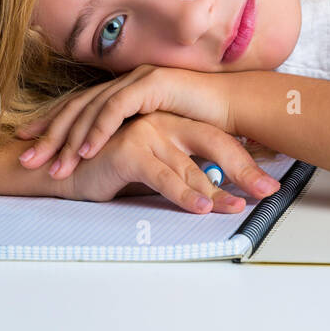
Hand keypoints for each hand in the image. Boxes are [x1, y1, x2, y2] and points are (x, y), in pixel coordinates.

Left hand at [15, 64, 233, 180]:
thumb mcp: (159, 133)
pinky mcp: (152, 85)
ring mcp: (138, 79)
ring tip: (53, 165)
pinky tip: (85, 151)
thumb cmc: (204, 124)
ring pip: (91, 109)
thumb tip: (110, 157)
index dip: (51, 123)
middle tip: (26, 158)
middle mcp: (126, 80)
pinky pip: (116, 109)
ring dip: (69, 139)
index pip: (79, 106)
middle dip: (49, 133)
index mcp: (124, 89)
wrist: (237, 107)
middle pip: (77, 106)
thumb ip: (135, 138)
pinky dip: (99, 131)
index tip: (26, 142)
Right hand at [52, 110, 280, 212]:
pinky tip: (199, 207)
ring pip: (191, 166)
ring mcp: (146, 132)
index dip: (245, 161)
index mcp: (172, 122)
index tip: (268, 185)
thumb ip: (178, 174)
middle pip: (214, 144)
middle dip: (244, 171)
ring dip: (217, 191)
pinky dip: (184, 193)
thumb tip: (214, 193)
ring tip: (237, 208)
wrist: (61, 167)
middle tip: (268, 192)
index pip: (218, 140)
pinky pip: (164, 176)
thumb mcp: (151, 171)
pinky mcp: (129, 149)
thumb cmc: (106, 169)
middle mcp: (163, 122)